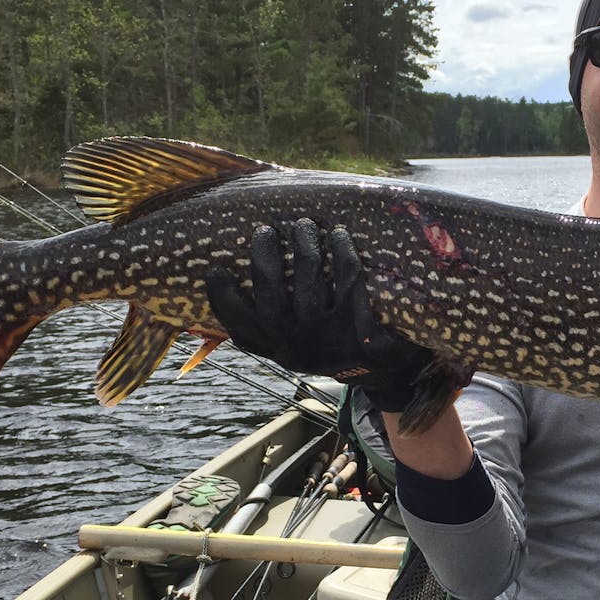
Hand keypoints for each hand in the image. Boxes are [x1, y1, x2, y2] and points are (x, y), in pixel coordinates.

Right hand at [205, 218, 433, 411]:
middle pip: (271, 301)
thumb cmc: (331, 344)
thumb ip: (272, 323)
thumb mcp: (299, 344)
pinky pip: (347, 280)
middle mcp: (300, 349)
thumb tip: (231, 272)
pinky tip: (337, 235)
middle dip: (265, 260)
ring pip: (309, 284)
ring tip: (302, 226)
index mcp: (280, 351)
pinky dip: (341, 252)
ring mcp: (330, 341)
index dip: (222, 301)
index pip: (241, 330)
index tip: (214, 270)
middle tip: (264, 231)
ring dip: (304, 247)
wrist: (385, 374)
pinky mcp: (362, 330)